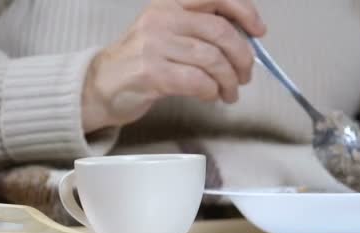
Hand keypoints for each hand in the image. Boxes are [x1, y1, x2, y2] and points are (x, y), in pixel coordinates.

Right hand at [81, 0, 265, 132]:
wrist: (101, 86)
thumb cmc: (140, 62)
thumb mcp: (166, 33)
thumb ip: (199, 32)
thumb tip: (243, 45)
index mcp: (169, 4)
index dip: (245, 12)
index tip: (259, 32)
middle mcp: (162, 18)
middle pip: (221, 32)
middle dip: (242, 58)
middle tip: (244, 76)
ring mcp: (155, 44)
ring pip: (212, 60)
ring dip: (228, 81)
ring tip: (229, 93)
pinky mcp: (152, 72)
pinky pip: (198, 81)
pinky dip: (211, 91)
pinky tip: (210, 96)